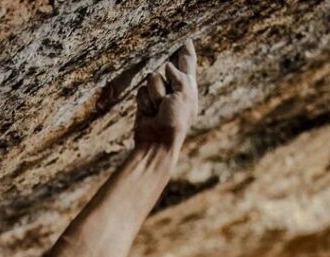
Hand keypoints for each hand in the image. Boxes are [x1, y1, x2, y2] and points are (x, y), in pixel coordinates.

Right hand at [134, 39, 197, 153]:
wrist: (157, 143)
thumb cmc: (175, 121)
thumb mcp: (184, 95)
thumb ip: (179, 76)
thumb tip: (166, 67)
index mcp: (188, 86)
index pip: (187, 62)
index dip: (185, 50)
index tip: (185, 39)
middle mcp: (174, 88)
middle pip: (167, 67)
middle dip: (166, 74)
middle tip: (167, 77)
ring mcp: (158, 95)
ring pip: (152, 78)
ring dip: (155, 94)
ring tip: (158, 110)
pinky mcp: (145, 102)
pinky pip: (141, 91)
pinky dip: (144, 102)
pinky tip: (148, 114)